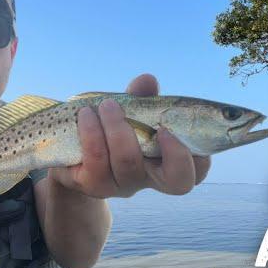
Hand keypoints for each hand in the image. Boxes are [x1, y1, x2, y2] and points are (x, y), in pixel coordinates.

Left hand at [48, 74, 210, 197]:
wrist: (71, 148)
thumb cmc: (111, 126)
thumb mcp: (130, 110)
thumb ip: (142, 98)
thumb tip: (148, 81)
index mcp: (167, 160)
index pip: (196, 172)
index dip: (195, 158)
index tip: (170, 130)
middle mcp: (150, 178)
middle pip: (177, 182)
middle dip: (173, 153)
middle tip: (155, 125)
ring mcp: (123, 186)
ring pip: (129, 162)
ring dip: (118, 127)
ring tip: (106, 105)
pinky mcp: (95, 185)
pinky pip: (97, 161)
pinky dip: (91, 133)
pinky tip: (85, 115)